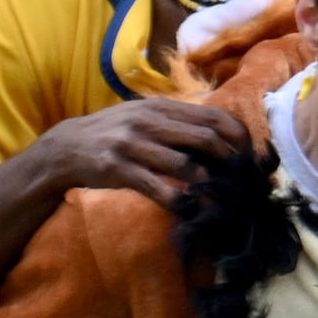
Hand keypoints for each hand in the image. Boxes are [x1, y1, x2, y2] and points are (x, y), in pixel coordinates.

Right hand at [31, 98, 252, 210]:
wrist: (66, 148)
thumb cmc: (115, 135)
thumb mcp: (146, 118)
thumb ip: (179, 123)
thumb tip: (223, 134)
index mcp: (161, 107)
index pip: (215, 118)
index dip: (240, 139)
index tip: (251, 159)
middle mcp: (149, 121)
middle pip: (207, 140)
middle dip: (232, 164)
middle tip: (243, 184)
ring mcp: (133, 144)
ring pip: (186, 165)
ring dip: (210, 186)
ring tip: (223, 200)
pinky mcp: (119, 168)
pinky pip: (158, 188)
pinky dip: (180, 202)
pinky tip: (191, 210)